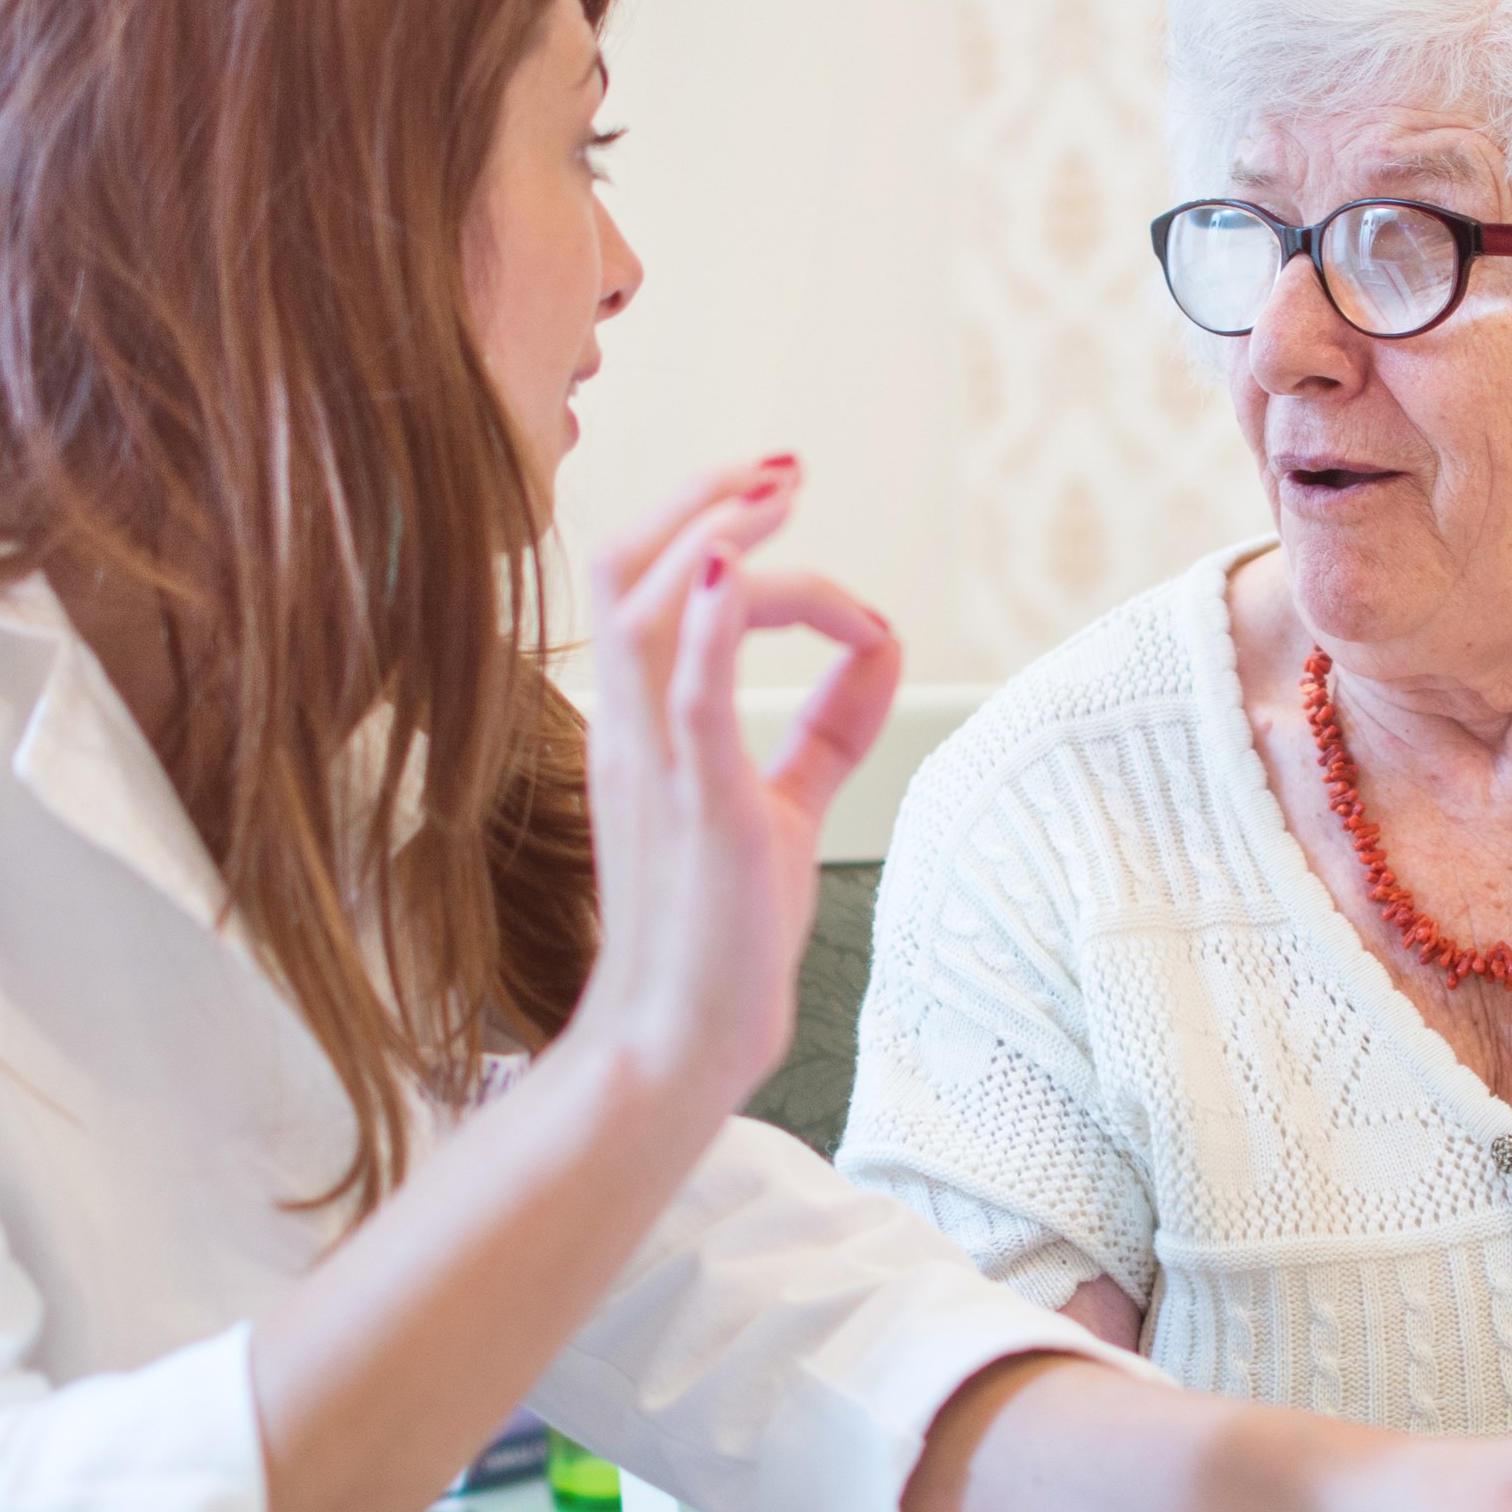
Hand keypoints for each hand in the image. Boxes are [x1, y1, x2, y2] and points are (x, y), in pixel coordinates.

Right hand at [569, 456, 899, 1114]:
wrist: (678, 1041)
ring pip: (646, 606)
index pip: (658, 590)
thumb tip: (885, 648)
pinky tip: (749, 565)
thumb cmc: (719, 933)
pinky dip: (718, 620)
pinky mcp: (696, 806)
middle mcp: (630, 730)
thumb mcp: (782, 803)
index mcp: (640, 726)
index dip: (722, 536)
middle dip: (700, 497)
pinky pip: (687, 693)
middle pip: (626, 566)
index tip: (795, 520)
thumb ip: (826, 728)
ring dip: (713, 533)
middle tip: (782, 470)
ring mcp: (655, 765)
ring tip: (777, 492)